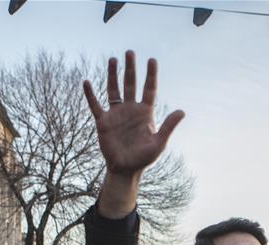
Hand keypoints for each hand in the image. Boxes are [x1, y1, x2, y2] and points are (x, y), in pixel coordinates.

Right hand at [83, 51, 183, 176]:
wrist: (125, 169)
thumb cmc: (144, 158)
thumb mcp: (159, 143)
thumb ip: (168, 126)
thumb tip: (182, 111)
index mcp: (145, 113)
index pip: (149, 89)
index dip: (151, 75)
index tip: (151, 60)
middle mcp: (131, 110)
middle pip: (130, 84)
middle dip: (130, 68)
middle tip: (130, 52)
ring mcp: (116, 114)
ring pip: (114, 89)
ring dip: (113, 74)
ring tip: (113, 59)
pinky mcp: (103, 121)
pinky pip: (95, 105)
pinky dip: (91, 94)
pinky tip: (86, 82)